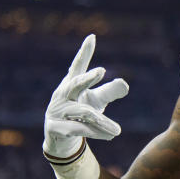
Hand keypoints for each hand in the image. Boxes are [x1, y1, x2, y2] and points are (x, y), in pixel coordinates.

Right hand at [43, 35, 128, 158]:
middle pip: (75, 83)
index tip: (92, 37)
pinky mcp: (55, 128)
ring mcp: (55, 111)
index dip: (85, 53)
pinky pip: (79, 129)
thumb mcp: (96, 103)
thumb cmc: (80, 116)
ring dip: (103, 121)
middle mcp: (61, 95)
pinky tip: (110, 136)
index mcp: (71, 84)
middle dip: (87, 78)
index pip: (78, 66)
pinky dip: (97, 132)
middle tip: (101, 71)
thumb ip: (109, 92)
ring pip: (84, 112)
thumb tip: (124, 84)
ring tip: (118, 130)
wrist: (61, 142)